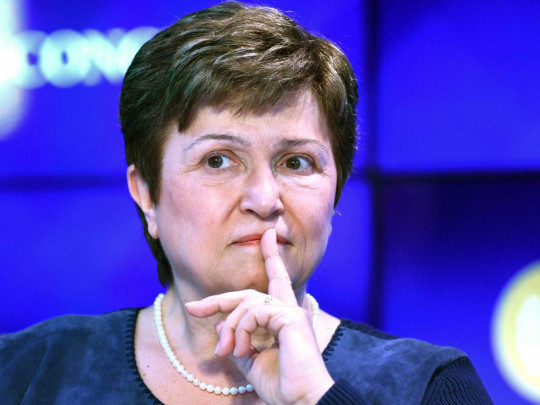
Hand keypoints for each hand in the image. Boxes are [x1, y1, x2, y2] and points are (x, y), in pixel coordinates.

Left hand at [185, 228, 333, 404]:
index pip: (275, 282)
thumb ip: (237, 341)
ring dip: (230, 328)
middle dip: (218, 300)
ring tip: (228, 352)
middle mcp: (289, 310)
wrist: (301, 401)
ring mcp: (290, 311)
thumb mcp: (251, 362)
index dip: (271, 258)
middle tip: (192, 307)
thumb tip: (219, 323)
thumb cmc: (282, 385)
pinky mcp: (289, 317)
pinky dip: (241, 331)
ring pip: (246, 304)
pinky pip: (253, 313)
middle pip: (248, 293)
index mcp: (283, 318)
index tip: (267, 236)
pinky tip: (243, 350)